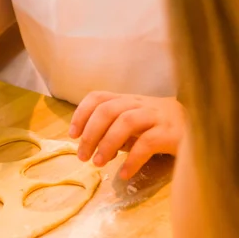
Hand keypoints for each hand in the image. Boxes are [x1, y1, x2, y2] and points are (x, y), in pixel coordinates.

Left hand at [69, 92, 184, 179]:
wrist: (197, 125)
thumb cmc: (157, 125)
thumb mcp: (133, 122)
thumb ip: (114, 128)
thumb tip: (90, 145)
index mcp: (126, 100)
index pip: (98, 97)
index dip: (82, 113)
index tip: (72, 134)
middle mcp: (139, 104)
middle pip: (108, 109)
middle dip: (91, 133)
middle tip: (82, 156)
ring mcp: (155, 116)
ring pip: (126, 121)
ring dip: (107, 143)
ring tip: (98, 163)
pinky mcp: (170, 133)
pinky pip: (147, 143)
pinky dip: (132, 159)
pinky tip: (124, 173)